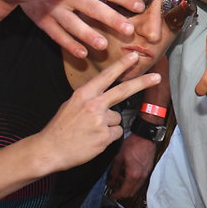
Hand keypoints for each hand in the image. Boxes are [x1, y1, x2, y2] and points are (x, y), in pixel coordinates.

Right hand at [21, 0, 144, 57]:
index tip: (140, 6)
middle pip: (93, 7)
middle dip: (112, 19)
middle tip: (128, 30)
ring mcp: (54, 7)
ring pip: (74, 23)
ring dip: (88, 35)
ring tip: (103, 45)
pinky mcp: (42, 19)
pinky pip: (57, 34)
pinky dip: (69, 44)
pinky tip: (82, 54)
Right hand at [33, 52, 160, 173]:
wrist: (49, 150)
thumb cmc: (60, 128)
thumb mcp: (71, 104)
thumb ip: (90, 98)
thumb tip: (105, 96)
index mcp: (84, 94)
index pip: (106, 76)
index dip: (122, 65)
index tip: (134, 57)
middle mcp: (94, 105)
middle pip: (124, 91)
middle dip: (142, 82)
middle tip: (157, 77)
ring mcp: (100, 121)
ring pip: (117, 119)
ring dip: (108, 126)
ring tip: (90, 132)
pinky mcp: (105, 137)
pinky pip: (116, 133)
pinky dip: (108, 138)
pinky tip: (93, 140)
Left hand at [107, 133, 155, 198]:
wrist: (145, 136)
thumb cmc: (134, 144)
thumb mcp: (119, 158)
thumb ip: (114, 172)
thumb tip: (110, 180)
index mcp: (133, 174)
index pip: (124, 192)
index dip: (115, 195)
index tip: (110, 195)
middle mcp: (141, 176)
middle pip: (131, 192)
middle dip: (121, 193)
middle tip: (113, 189)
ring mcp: (146, 173)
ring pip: (136, 187)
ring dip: (127, 187)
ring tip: (119, 180)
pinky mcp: (148, 170)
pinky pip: (140, 181)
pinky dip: (133, 181)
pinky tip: (127, 174)